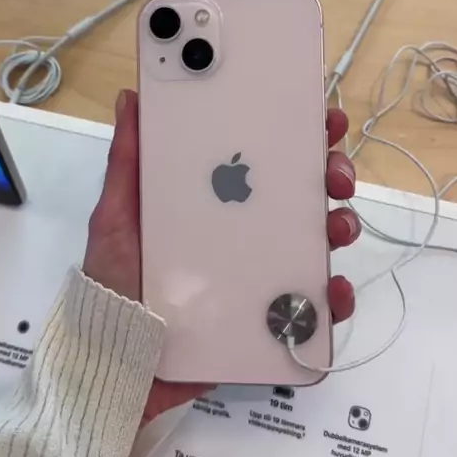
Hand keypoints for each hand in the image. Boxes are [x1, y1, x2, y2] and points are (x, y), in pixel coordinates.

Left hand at [83, 89, 359, 422]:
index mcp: (217, 200)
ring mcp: (262, 273)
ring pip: (318, 241)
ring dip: (341, 226)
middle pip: (304, 192)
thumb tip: (130, 96)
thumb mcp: (117, 216)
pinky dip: (333, 298)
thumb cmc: (115, 279)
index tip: (320, 117)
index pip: (265, 156)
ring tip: (339, 228)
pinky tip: (334, 290)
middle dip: (332, 174)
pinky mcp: (269, 318)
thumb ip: (127, 162)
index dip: (297, 133)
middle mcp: (246, 230)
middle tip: (336, 174)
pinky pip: (314, 307)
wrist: (117, 360)